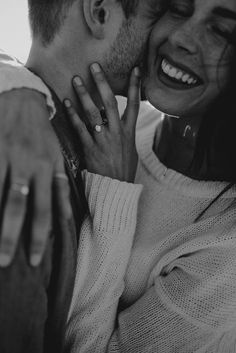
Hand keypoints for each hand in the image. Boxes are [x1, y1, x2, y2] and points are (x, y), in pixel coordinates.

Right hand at [0, 88, 71, 266]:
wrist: (23, 99)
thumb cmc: (42, 133)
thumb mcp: (58, 157)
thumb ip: (60, 186)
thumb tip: (65, 216)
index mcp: (48, 170)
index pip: (46, 209)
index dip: (42, 235)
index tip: (36, 259)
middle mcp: (29, 167)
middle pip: (21, 208)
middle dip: (13, 237)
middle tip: (6, 262)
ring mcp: (9, 158)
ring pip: (1, 196)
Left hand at [64, 63, 140, 182]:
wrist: (116, 188)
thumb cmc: (124, 169)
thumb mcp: (132, 150)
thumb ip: (127, 134)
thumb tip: (123, 122)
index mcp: (129, 132)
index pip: (134, 104)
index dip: (135, 86)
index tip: (135, 69)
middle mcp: (116, 132)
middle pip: (110, 102)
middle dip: (102, 82)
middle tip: (94, 66)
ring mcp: (102, 139)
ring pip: (92, 112)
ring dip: (84, 94)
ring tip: (76, 80)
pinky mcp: (89, 148)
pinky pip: (79, 128)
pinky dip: (72, 115)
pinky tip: (66, 103)